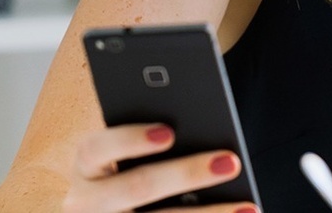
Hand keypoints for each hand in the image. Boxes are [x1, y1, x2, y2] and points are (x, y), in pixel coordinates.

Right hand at [63, 123, 254, 212]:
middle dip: (186, 174)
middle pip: (136, 187)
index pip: (96, 148)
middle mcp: (86, 202)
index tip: (169, 133)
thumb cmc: (128, 170)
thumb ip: (150, 140)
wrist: (109, 212)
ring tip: (246, 207)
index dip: (130, 139)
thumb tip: (198, 127)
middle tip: (230, 163)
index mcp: (85, 166)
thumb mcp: (125, 156)